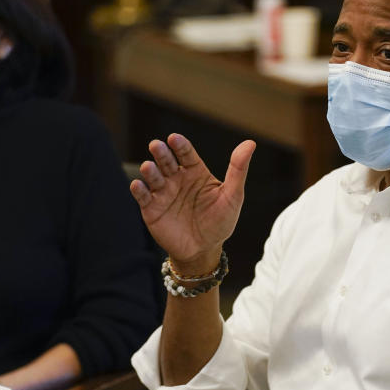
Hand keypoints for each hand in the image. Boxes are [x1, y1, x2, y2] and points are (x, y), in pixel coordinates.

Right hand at [129, 134, 254, 268]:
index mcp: (195, 172)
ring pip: (153, 176)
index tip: (175, 139)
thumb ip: (238, 169)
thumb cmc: (220, 221)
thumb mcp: (233, 196)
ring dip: (149, 170)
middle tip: (157, 145)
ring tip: (148, 167)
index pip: (186, 154)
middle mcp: (177, 178)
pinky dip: (139, 190)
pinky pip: (143, 196)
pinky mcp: (151, 208)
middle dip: (161, 153)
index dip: (180, 146)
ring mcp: (163, 192)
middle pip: (166, 161)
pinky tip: (139, 185)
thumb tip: (250, 143)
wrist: (204, 250)